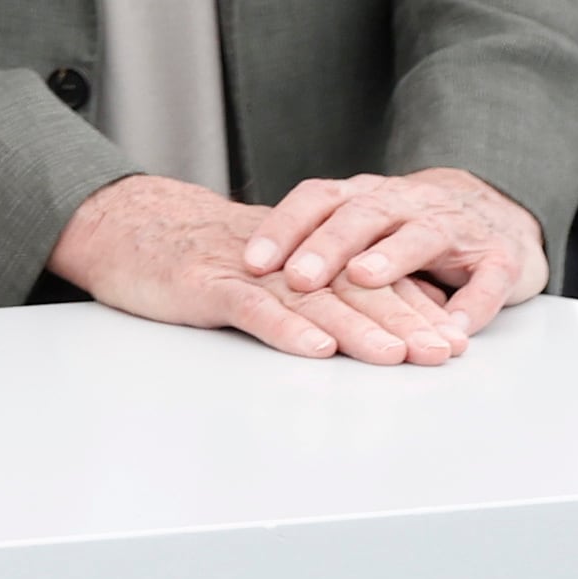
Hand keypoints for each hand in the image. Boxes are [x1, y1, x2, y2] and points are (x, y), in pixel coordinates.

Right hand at [52, 174, 473, 363]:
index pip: (369, 279)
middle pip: (353, 288)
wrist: (122, 223)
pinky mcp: (203, 283)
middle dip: (404, 320)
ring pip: (311, 298)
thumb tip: (374, 320)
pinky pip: (250, 307)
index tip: (454, 338)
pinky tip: (316, 348)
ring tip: (398, 355)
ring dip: (359, 328)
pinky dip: (284, 328)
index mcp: (300, 254)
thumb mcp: (260, 270)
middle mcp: (282, 258)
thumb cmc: (192, 255)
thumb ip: (310, 289)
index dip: (414, 307)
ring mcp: (243, 269)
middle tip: (444, 351)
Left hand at [239, 167, 547, 335]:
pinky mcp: (502, 257)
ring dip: (392, 257)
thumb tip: (247, 275)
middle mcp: (409, 203)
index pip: (318, 199)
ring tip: (364, 280)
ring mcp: (457, 227)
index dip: (284, 227)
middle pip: (364, 215)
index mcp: (367, 197)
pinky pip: (489, 277)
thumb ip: (316, 243)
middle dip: (328, 245)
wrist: (497, 213)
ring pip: (423, 235)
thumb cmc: (409, 227)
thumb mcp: (361, 227)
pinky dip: (473, 302)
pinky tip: (454, 325)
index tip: (253, 262)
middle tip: (299, 278)